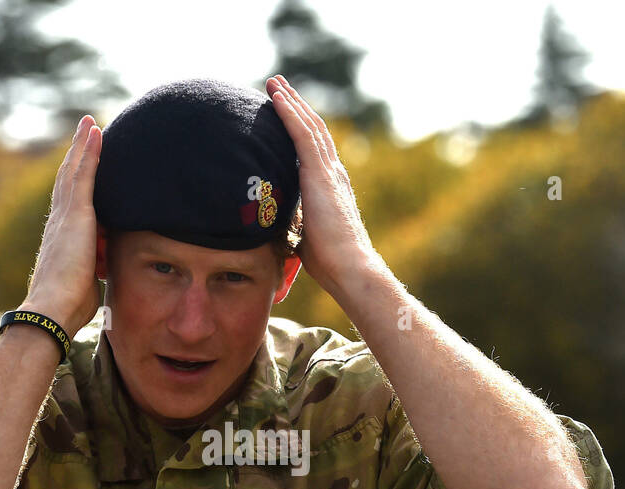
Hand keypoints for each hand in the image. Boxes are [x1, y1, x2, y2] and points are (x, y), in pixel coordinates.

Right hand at [21, 115, 101, 330]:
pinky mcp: (75, 215)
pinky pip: (83, 175)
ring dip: (82, 145)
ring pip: (74, 171)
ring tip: (89, 123)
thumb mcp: (87, 282)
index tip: (83, 165)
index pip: (71, 203)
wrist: (52, 309)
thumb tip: (104, 271)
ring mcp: (65, 216)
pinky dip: (89, 151)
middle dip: (77, 155)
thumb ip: (95, 270)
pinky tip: (95, 131)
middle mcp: (58, 222)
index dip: (76, 182)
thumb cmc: (68, 307)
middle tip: (84, 130)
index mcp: (61, 238)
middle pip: (69, 179)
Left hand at [265, 76, 378, 294]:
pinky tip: (276, 98)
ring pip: (308, 126)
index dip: (300, 128)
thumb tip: (275, 227)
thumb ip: (294, 223)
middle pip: (313, 130)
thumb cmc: (330, 263)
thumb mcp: (305, 236)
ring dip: (290, 102)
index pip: (314, 150)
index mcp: (330, 186)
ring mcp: (329, 172)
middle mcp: (333, 173)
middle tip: (278, 86)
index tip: (285, 112)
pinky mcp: (321, 175)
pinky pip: (302, 135)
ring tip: (274, 83)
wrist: (350, 268)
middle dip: (295, 106)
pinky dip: (289, 114)